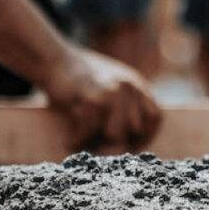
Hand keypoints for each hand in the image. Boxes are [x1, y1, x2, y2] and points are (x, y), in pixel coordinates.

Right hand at [41, 48, 162, 150]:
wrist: (52, 58)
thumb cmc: (78, 79)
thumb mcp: (111, 85)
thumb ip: (126, 106)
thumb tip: (128, 143)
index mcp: (136, 84)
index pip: (155, 117)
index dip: (145, 135)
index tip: (128, 146)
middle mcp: (129, 86)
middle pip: (135, 130)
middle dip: (118, 144)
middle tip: (99, 150)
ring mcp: (112, 91)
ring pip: (115, 134)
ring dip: (97, 144)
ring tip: (83, 145)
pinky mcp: (92, 97)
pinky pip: (90, 131)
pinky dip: (78, 140)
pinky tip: (69, 142)